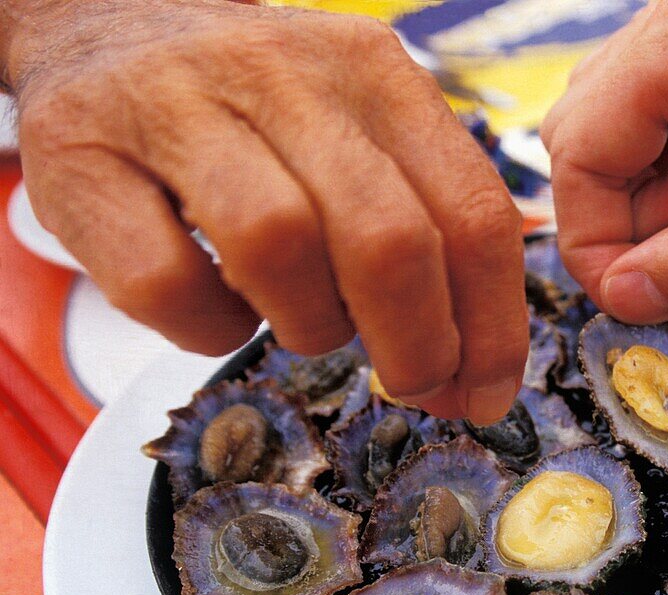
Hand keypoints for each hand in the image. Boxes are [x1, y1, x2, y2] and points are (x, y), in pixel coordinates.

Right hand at [3, 0, 527, 423]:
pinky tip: (218, 310)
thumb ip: (422, 222)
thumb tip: (470, 363)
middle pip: (387, 239)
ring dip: (309, 325)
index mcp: (374, 71)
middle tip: (413, 383)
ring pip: (279, 249)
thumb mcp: (356, 131)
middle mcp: (283, 74)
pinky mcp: (82, 156)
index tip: (486, 393)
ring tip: (302, 321)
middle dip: (417, 344)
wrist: (105, 23)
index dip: (493, 326)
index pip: (472, 211)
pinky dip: (208, 327)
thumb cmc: (254, 110)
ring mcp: (175, 105)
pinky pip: (167, 283)